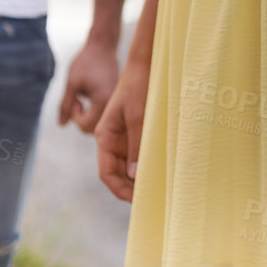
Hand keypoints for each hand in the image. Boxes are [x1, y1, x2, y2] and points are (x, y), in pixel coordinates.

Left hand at [58, 36, 119, 132]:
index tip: (74, 99)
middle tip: (77, 101)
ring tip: (83, 99)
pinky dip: (95, 111)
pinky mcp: (117, 99)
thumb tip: (61, 125)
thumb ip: (66, 105)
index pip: (87, 126)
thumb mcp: (72, 83)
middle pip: (95, 128)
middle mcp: (114, 104)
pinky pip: (105, 114)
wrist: (103, 45)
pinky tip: (90, 97)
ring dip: (88, 117)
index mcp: (104, 100)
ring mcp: (117, 102)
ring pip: (100, 123)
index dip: (76, 116)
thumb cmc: (86, 61)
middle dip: (82, 119)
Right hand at [95, 61, 148, 201]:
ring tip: (159, 190)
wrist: (146, 66)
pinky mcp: (138, 134)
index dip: (119, 189)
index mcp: (104, 137)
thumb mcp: (138, 116)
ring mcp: (125, 138)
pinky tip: (162, 173)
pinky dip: (148, 166)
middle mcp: (112, 141)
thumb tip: (134, 175)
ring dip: (141, 179)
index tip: (136, 201)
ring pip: (130, 167)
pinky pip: (140, 155)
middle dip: (131, 188)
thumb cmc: (138, 87)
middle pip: (118, 174)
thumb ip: (136, 145)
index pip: (106, 173)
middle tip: (152, 199)